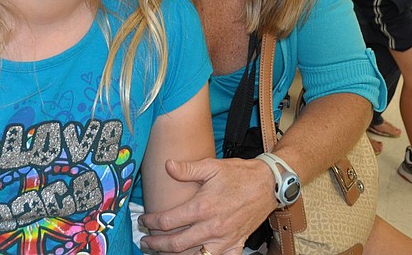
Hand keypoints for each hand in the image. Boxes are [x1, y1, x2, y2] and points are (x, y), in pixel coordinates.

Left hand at [138, 157, 276, 253]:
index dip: (151, 222)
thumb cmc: (239, 174)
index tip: (143, 221)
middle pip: (176, 244)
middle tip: (145, 242)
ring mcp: (224, 239)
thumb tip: (167, 166)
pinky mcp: (235, 245)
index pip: (168, 221)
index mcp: (202, 207)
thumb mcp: (212, 166)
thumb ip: (188, 169)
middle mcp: (211, 227)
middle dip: (156, 245)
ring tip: (162, 253)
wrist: (268, 184)